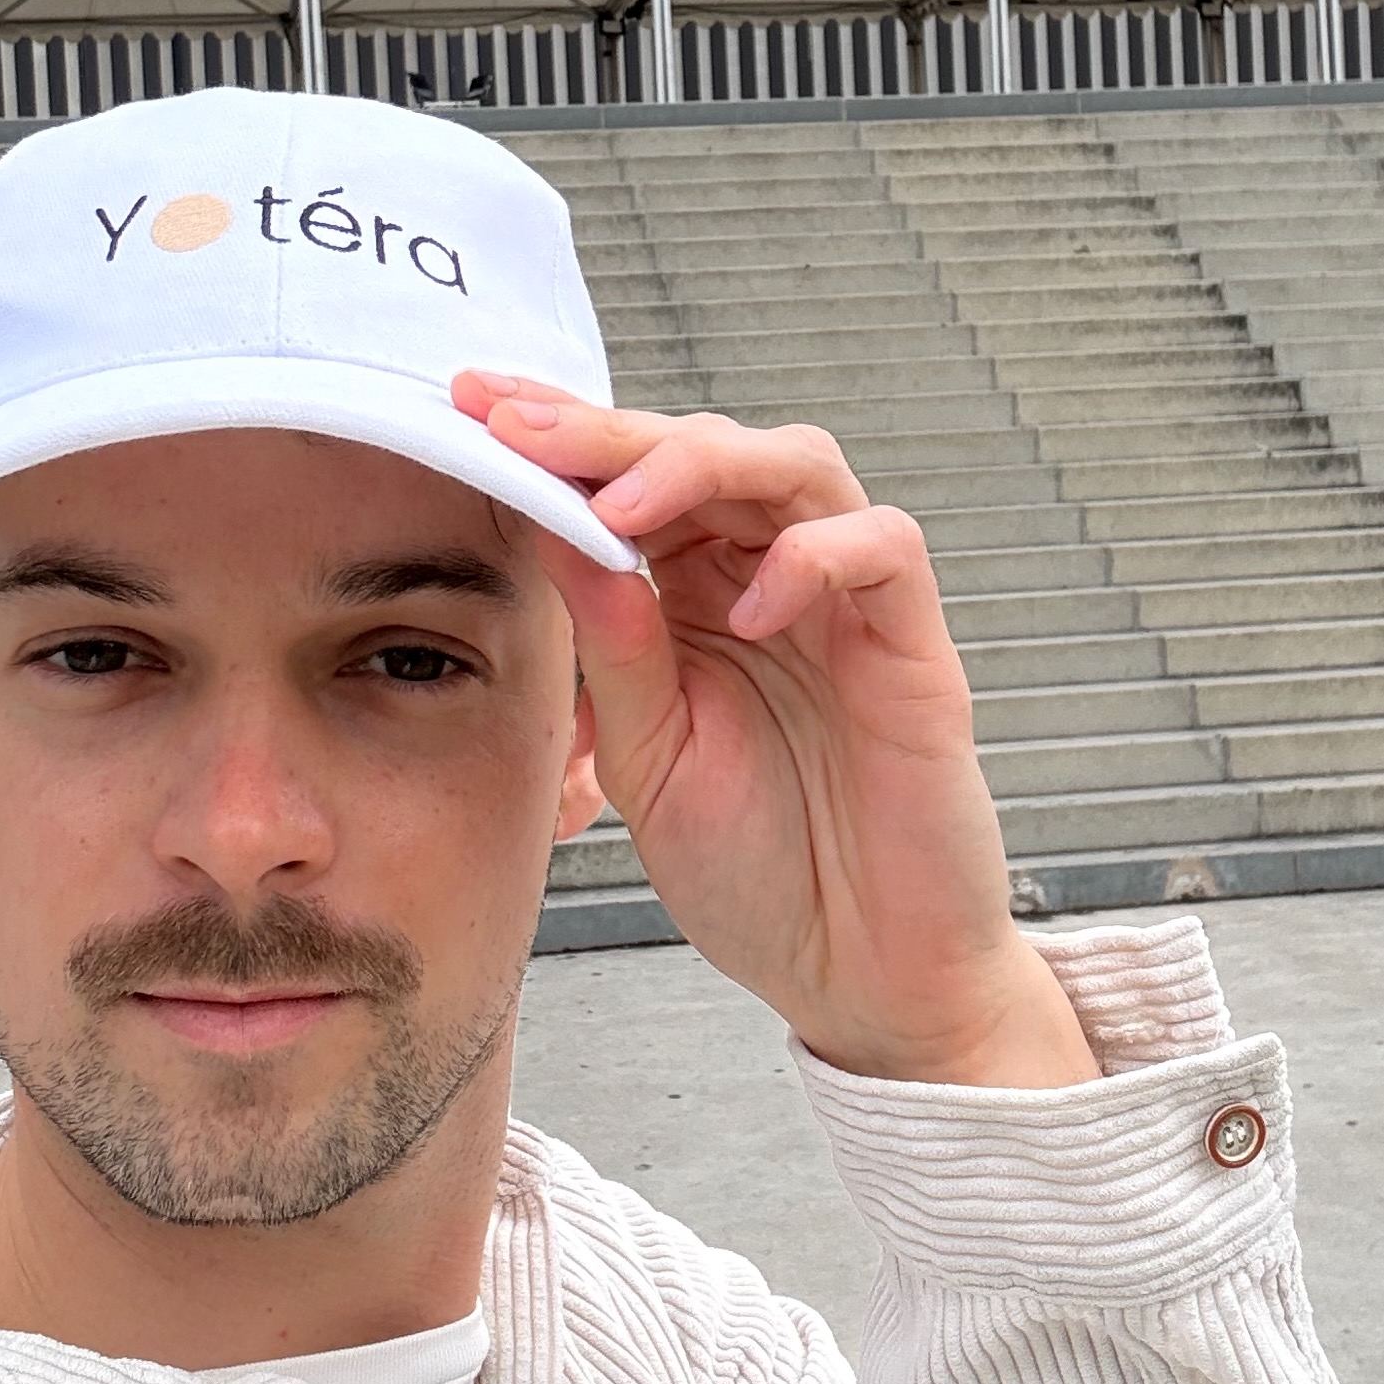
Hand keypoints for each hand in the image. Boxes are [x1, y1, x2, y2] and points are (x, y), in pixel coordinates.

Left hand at [457, 378, 1094, 1091]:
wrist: (857, 976)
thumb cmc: (758, 869)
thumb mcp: (645, 757)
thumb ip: (611, 649)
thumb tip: (555, 533)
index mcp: (694, 598)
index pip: (630, 482)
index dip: (559, 439)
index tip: (469, 408)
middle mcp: (770, 578)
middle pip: (707, 447)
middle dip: (608, 431)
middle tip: (523, 426)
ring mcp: (845, 606)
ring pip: (797, 464)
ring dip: (703, 465)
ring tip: (621, 507)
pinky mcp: (914, 646)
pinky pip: (884, 548)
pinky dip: (818, 555)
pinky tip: (755, 608)